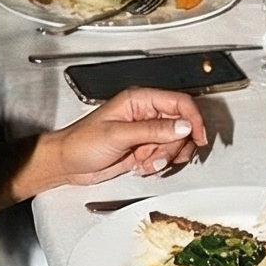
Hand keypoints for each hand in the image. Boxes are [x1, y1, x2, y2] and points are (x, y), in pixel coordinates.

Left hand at [47, 86, 207, 188]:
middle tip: (156, 155)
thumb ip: (153, 130)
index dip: (193, 119)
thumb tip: (183, 125)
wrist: (67, 163)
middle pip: (182, 126)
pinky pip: (165, 156)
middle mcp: (145, 114)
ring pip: (176, 144)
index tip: (198, 136)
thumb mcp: (118, 134)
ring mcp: (146, 132)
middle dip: (173, 146)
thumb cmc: (80, 143)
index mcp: (139, 100)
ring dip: (165, 158)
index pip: (179, 102)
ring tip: (145, 162)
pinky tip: (141, 165)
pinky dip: (158, 164)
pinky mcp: (143, 148)